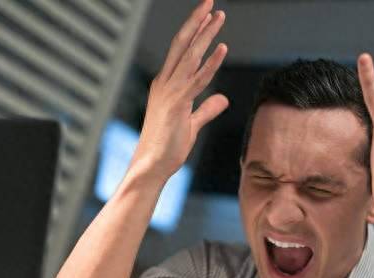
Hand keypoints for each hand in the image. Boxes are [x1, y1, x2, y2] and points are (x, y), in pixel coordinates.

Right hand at [136, 0, 228, 178]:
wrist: (151, 165)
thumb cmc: (167, 147)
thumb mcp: (192, 124)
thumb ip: (207, 109)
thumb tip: (222, 99)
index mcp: (165, 85)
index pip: (181, 51)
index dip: (193, 32)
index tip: (206, 16)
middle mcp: (165, 83)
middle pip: (182, 44)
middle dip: (197, 22)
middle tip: (210, 3)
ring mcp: (171, 92)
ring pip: (190, 56)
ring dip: (206, 34)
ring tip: (219, 16)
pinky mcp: (179, 104)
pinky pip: (198, 79)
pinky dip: (211, 62)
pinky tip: (222, 48)